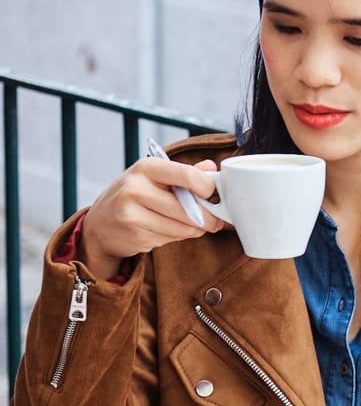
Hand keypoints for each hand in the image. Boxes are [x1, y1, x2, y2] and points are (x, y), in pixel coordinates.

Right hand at [80, 157, 223, 278]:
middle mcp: (136, 188)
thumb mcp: (152, 178)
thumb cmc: (132, 197)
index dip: (207, 187)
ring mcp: (133, 213)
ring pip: (183, 227)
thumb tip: (210, 167)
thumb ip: (183, 173)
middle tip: (215, 220)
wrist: (99, 225)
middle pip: (188, 207)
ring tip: (193, 225)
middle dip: (207, 217)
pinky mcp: (136, 236)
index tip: (212, 194)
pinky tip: (168, 231)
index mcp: (145, 167)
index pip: (186, 175)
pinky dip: (177, 237)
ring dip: (195, 229)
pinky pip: (171, 239)